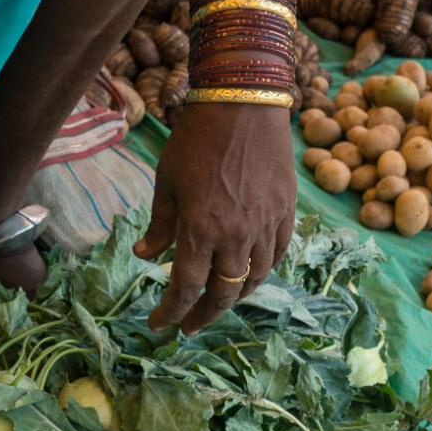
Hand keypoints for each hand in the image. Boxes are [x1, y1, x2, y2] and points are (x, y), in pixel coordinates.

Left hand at [135, 102, 295, 333]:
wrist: (242, 104)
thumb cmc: (195, 140)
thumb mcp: (165, 183)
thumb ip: (159, 226)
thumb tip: (144, 256)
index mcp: (200, 230)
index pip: (186, 287)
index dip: (171, 311)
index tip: (159, 325)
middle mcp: (236, 235)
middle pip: (224, 293)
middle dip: (204, 315)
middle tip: (189, 326)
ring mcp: (266, 224)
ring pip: (255, 278)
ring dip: (234, 297)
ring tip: (217, 302)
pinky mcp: (286, 211)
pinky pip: (278, 254)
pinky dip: (263, 270)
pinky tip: (249, 274)